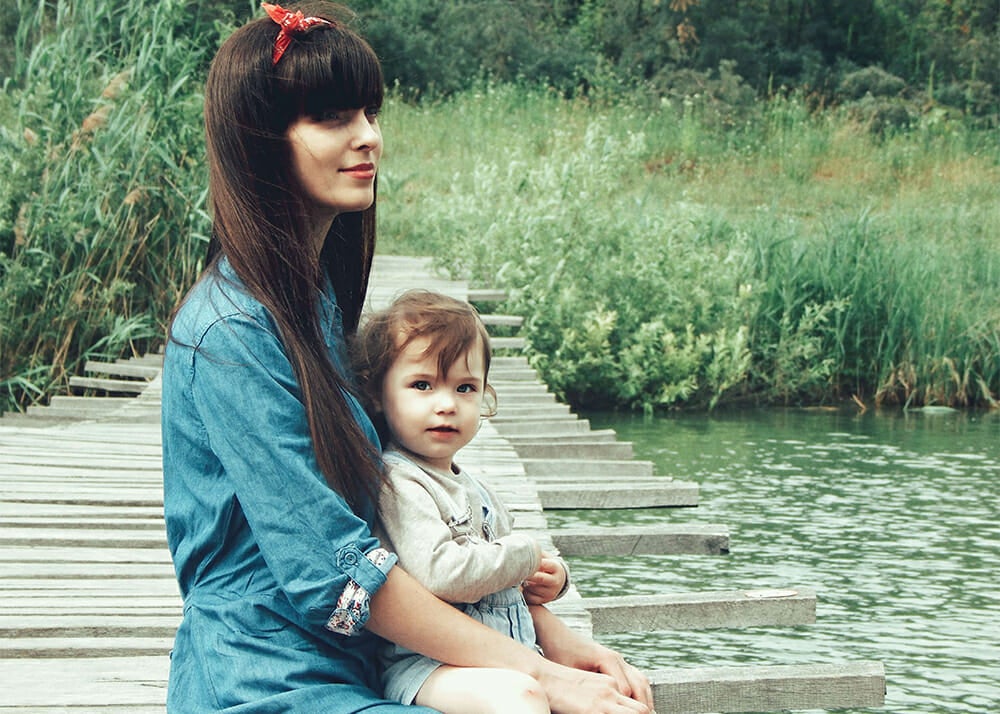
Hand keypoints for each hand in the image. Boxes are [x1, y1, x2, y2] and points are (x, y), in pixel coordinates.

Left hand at [522, 555, 566, 604]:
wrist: (556, 581)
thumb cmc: (546, 566)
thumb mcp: (545, 558)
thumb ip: (537, 554)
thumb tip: (522, 548)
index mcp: (556, 568)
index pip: (544, 564)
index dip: (534, 563)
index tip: (524, 560)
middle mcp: (555, 581)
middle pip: (539, 578)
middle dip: (528, 574)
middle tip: (518, 571)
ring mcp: (550, 593)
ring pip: (532, 588)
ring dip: (524, 583)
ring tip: (522, 577)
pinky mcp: (543, 600)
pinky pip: (530, 597)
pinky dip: (524, 592)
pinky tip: (524, 586)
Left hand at [530, 605, 654, 711]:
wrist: (557, 636)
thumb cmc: (560, 653)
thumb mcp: (571, 674)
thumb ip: (586, 690)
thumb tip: (591, 704)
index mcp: (607, 659)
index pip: (625, 690)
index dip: (626, 707)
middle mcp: (616, 658)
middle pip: (639, 685)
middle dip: (643, 705)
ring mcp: (618, 659)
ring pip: (641, 680)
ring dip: (645, 698)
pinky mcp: (616, 663)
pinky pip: (636, 677)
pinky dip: (641, 691)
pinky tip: (640, 704)